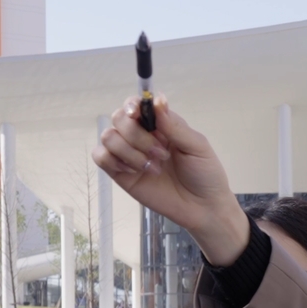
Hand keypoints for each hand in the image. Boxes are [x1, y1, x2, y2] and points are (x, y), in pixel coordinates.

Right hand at [94, 96, 250, 265]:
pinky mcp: (121, 174)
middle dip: (137, 136)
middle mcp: (142, 135)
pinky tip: (134, 171)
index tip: (137, 114)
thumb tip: (157, 100)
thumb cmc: (205, 174)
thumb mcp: (196, 146)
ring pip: (108, 137)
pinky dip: (114, 161)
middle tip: (161, 154)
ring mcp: (129, 154)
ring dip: (130, 152)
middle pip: (118, 118)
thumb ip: (174, 125)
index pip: (136, 105)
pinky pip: (101, 158)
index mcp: (160, 124)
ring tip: (154, 168)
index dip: (132, 105)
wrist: (202, 207)